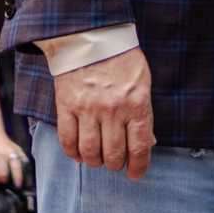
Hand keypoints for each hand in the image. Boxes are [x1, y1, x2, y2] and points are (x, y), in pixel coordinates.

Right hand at [0, 131, 26, 185]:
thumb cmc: (5, 143)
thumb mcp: (17, 148)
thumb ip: (22, 158)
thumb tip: (27, 168)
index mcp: (12, 153)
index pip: (16, 167)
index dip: (18, 177)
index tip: (18, 184)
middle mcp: (2, 156)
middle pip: (2, 174)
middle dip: (4, 180)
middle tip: (5, 181)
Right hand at [50, 46, 155, 179]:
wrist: (92, 38)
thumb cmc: (122, 60)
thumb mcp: (143, 84)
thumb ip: (144, 114)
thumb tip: (147, 143)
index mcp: (136, 104)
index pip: (139, 147)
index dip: (138, 167)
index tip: (135, 174)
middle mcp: (113, 110)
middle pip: (113, 154)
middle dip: (116, 165)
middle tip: (115, 164)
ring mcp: (88, 109)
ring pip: (90, 152)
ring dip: (95, 162)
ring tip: (97, 160)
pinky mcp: (67, 106)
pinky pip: (68, 140)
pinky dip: (73, 153)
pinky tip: (78, 154)